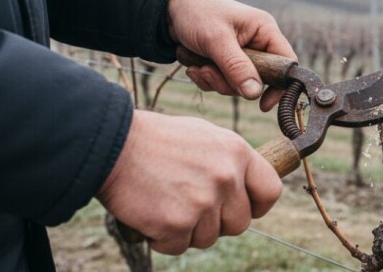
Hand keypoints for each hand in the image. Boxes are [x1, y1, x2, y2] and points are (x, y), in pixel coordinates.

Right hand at [96, 110, 282, 254]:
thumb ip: (231, 161)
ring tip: (167, 204)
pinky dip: (164, 239)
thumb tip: (246, 185)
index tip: (244, 208)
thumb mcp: (206, 136)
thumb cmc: (157, 139)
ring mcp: (203, 202)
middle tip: (192, 207)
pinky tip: (152, 215)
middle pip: (239, 223)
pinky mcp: (177, 223)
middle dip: (218, 222)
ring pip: (209, 238)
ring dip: (189, 230)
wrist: (112, 144)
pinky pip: (179, 247)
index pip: (270, 191)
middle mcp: (226, 178)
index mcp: (237, 153)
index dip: (258, 206)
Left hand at [167, 0, 295, 111]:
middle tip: (210, 72)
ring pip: (240, 84)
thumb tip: (255, 94)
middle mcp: (258, 43)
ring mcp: (242, 54)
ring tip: (199, 67)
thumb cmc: (196, 14)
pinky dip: (208, 80)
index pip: (286, 62)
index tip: (264, 104)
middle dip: (232, 82)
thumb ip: (236, 67)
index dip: (280, 85)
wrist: (168, 9)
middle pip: (260, 79)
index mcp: (264, 30)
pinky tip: (195, 67)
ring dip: (217, 81)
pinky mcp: (226, 62)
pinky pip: (224, 83)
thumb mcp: (216, 40)